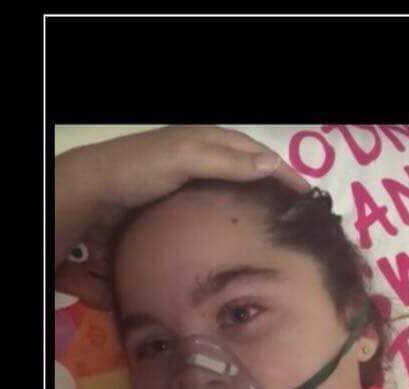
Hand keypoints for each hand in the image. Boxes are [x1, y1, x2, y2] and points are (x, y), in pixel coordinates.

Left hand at [84, 125, 310, 211]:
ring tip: (278, 222)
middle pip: (252, 168)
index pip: (260, 155)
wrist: (99, 188)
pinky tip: (241, 228)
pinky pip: (220, 202)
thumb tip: (272, 166)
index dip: (285, 172)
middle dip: (278, 184)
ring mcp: (195, 177)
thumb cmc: (142, 168)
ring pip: (237, 186)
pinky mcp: (183, 198)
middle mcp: (207, 155)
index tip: (308, 196)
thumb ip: (225, 161)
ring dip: (259, 200)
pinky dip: (237, 211)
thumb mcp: (186, 159)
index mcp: (212, 140)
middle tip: (299, 212)